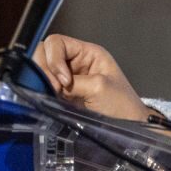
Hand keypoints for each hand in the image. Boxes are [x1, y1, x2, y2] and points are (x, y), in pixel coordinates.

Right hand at [30, 34, 148, 121]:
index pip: (57, 43)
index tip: (64, 81)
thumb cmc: (122, 105)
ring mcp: (67, 78)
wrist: (129, 128)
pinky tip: (51, 99)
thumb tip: (48, 82)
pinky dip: (42, 91)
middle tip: (54, 88)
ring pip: (41, 70)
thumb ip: (73, 82)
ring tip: (53, 95)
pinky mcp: (62, 94)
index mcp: (87, 53)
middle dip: (44, 69)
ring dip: (41, 80)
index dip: (53, 58)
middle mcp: (75, 62)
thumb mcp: (99, 87)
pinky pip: (44, 87)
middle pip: (45, 53)